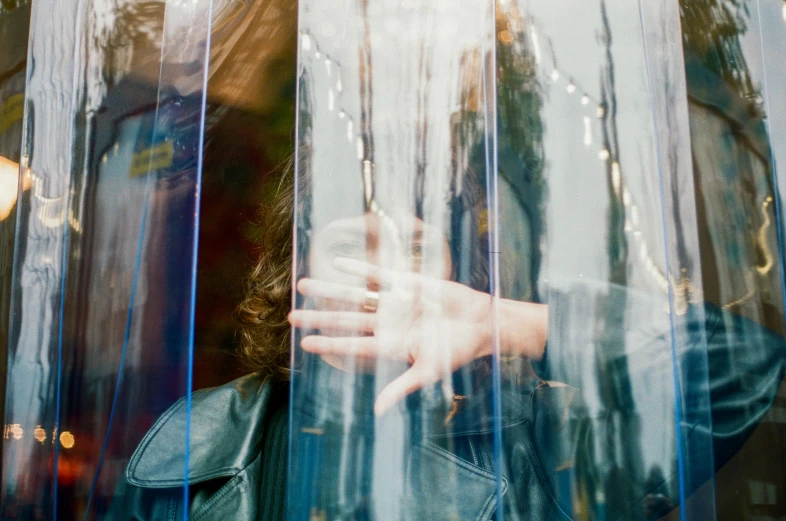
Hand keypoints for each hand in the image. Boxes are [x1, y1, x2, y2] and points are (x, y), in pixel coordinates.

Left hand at [288, 258, 547, 414]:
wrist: (480, 323)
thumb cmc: (457, 351)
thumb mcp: (429, 372)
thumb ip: (401, 387)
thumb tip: (378, 410)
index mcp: (389, 346)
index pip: (351, 346)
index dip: (328, 344)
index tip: (303, 344)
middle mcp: (386, 324)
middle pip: (344, 319)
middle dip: (318, 317)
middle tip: (291, 316)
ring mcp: (393, 303)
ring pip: (354, 296)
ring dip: (329, 290)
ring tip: (304, 285)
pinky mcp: (406, 284)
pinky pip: (377, 275)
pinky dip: (358, 269)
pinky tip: (337, 263)